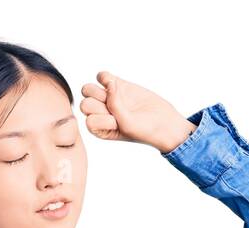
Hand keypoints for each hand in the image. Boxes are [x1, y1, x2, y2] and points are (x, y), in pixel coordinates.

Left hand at [79, 71, 195, 152]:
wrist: (163, 122)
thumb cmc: (144, 129)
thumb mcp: (126, 123)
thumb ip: (114, 105)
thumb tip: (109, 82)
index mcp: (99, 129)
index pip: (89, 120)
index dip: (103, 119)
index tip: (119, 122)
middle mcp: (100, 113)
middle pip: (85, 103)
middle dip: (99, 104)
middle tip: (117, 108)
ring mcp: (107, 98)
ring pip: (88, 89)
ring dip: (99, 91)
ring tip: (116, 95)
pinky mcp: (117, 85)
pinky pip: (101, 76)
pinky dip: (105, 77)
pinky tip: (115, 83)